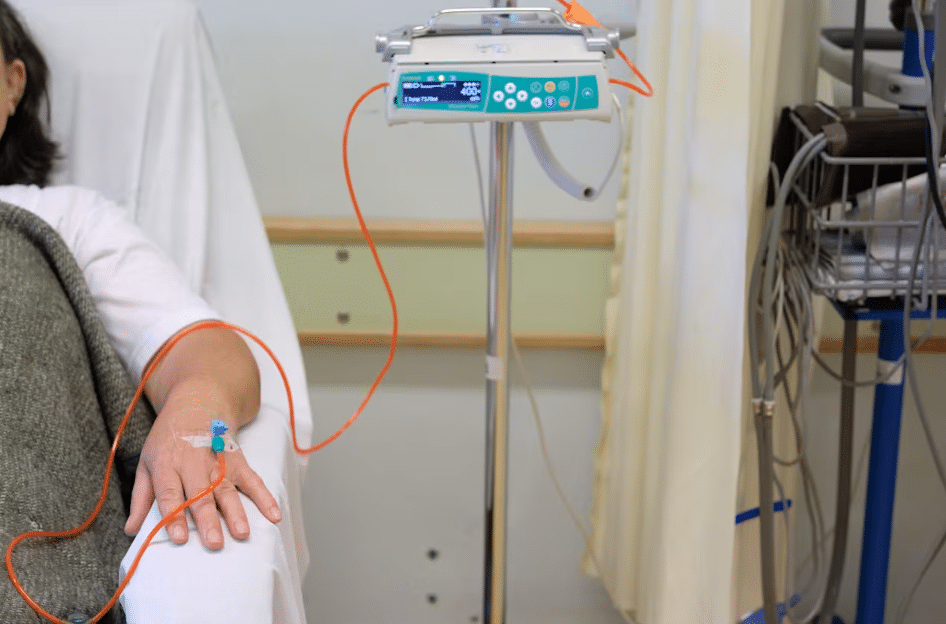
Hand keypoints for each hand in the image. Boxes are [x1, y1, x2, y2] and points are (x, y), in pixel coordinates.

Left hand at [123, 391, 281, 550]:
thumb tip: (132, 530)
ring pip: (228, 490)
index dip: (175, 517)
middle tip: (215, 543)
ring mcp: (219, 462)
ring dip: (236, 512)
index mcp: (167, 464)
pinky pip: (253, 480)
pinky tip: (274, 514)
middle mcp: (194, 464)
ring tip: (242, 533)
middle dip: (209, 520)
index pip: (170, 493)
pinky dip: (265, 497)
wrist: (198, 404)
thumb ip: (141, 498)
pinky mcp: (238, 461)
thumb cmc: (169, 439)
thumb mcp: (147, 462)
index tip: (180, 538)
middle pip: (201, 495)